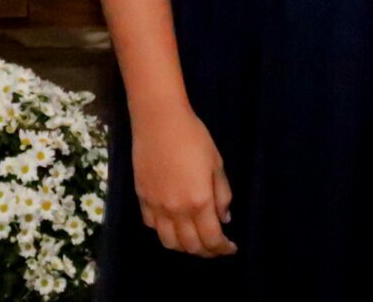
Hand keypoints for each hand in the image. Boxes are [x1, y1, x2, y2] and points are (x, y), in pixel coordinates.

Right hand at [134, 106, 235, 256]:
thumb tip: (224, 219)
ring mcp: (156, 207)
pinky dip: (165, 232)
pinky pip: (152, 226)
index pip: (211, 239)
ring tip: (195, 240)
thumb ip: (222, 194)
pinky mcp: (142, 199)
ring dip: (184, 247)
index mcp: (199, 202)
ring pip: (169, 242)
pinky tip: (173, 225)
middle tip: (215, 247)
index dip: (222, 248)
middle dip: (206, 251)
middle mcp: (176, 210)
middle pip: (190, 246)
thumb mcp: (216, 164)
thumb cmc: (194, 137)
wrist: (159, 121)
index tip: (231, 248)